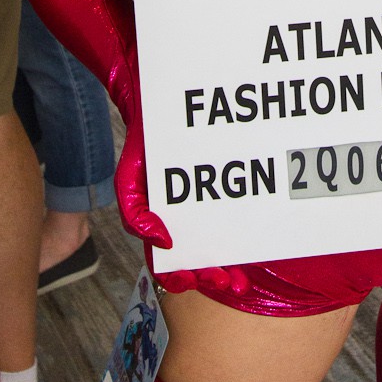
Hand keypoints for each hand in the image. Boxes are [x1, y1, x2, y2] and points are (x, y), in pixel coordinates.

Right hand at [113, 87, 251, 296]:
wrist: (163, 96)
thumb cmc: (146, 138)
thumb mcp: (129, 177)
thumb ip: (135, 213)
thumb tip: (163, 242)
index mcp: (165, 215)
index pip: (173, 257)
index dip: (183, 275)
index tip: (195, 281)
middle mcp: (189, 210)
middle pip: (201, 255)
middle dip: (213, 277)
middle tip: (229, 285)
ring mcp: (210, 196)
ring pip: (222, 241)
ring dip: (229, 265)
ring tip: (240, 281)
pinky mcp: (231, 179)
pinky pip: (240, 213)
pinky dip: (244, 234)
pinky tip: (253, 246)